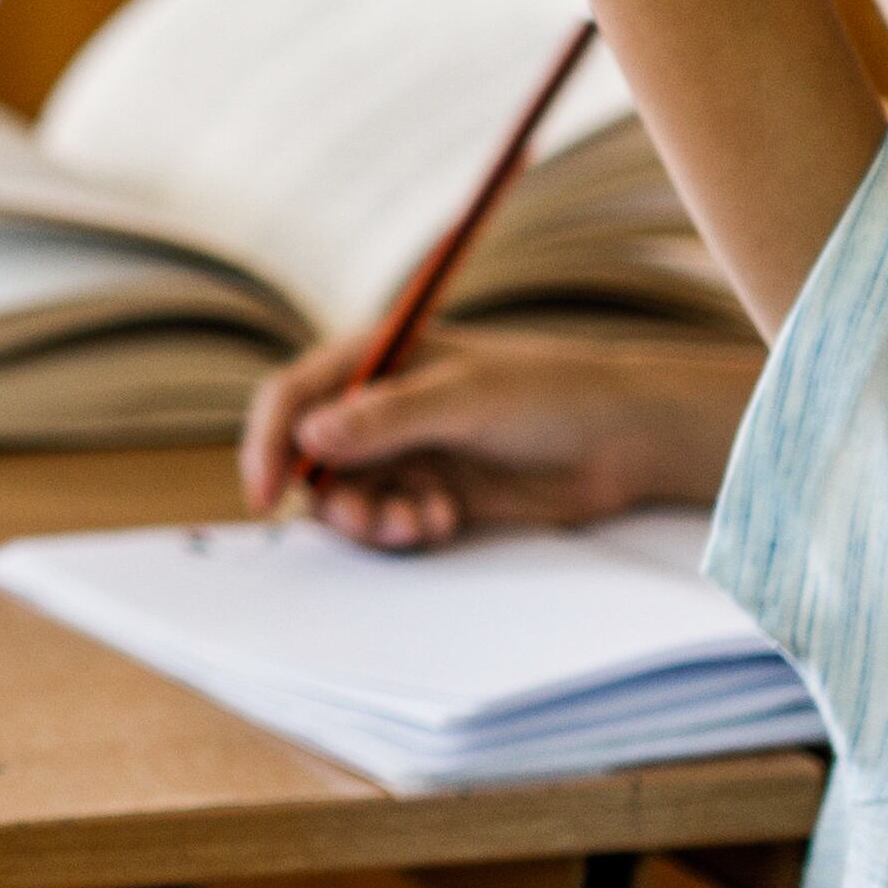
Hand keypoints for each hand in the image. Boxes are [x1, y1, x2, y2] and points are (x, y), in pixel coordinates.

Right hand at [238, 327, 760, 550]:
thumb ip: (385, 418)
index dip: (267, 443)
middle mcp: (377, 405)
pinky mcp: (432, 490)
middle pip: (310, 458)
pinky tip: (443, 520)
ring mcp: (405, 451)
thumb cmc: (548, 393)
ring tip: (420, 522)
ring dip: (371, 518)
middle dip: (332, 497)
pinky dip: (404, 528)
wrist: (622, 438)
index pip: (292, 397)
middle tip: (374, 521)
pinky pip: (388, 519)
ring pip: (347, 497)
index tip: (265, 494)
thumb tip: (309, 438)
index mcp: (372, 360)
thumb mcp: (465, 398)